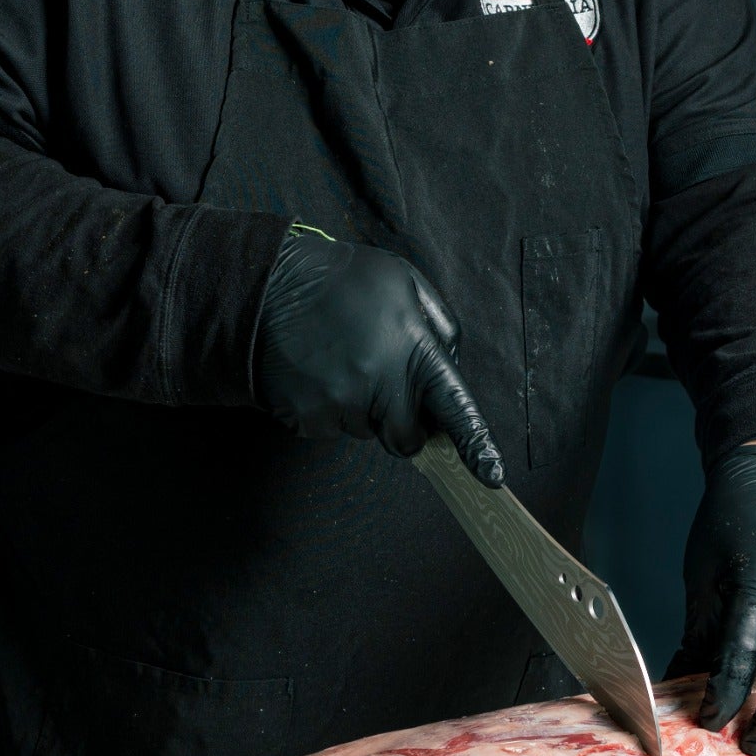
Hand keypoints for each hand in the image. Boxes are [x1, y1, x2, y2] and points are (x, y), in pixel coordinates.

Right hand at [251, 227, 505, 485]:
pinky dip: (323, 408)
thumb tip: (449, 358)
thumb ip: (435, 320)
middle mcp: (381, 382)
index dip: (476, 445)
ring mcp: (342, 403)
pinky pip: (327, 428)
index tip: (492, 476)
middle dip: (399, 422)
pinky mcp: (308, 417)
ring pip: (363, 431)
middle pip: (406, 438)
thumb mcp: (401, 279)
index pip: (454, 407)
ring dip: (357, 408)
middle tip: (379, 387)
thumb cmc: (338, 279)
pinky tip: (313, 371)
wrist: (264, 286)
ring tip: (336, 362)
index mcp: (412, 348)